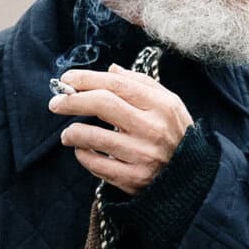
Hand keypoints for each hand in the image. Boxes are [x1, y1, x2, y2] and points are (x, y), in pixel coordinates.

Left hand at [50, 64, 190, 193]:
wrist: (193, 179)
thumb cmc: (176, 136)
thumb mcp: (169, 104)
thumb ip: (141, 84)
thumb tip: (111, 69)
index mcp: (161, 105)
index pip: (116, 84)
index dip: (87, 79)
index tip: (67, 80)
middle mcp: (152, 128)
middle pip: (103, 104)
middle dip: (73, 100)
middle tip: (55, 103)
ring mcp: (143, 155)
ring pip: (95, 137)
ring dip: (73, 132)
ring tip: (67, 133)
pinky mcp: (134, 179)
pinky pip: (97, 165)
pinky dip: (83, 155)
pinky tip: (82, 151)